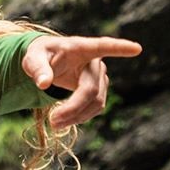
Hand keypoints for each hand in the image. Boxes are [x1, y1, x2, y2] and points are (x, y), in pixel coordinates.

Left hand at [22, 35, 142, 127]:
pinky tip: (65, 119)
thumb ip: (37, 68)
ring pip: (96, 102)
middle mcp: (95, 61)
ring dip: (77, 116)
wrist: (46, 61)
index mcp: (80, 48)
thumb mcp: (32, 57)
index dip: (119, 48)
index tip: (136, 48)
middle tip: (52, 122)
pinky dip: (81, 116)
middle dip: (73, 108)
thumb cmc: (40, 55)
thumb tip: (43, 84)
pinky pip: (95, 107)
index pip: (103, 46)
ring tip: (54, 123)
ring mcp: (99, 76)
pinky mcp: (99, 88)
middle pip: (92, 89)